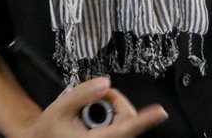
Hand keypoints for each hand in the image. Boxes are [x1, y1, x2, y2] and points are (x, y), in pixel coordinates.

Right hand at [29, 76, 167, 136]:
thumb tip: (106, 83)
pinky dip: (115, 117)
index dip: (144, 120)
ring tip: (92, 107)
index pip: (123, 129)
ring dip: (116, 109)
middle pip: (128, 121)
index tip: (160, 112)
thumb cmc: (50, 127)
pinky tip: (96, 117)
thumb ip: (82, 93)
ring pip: (127, 125)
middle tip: (98, 93)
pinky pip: (123, 129)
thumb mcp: (60, 107)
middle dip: (118, 102)